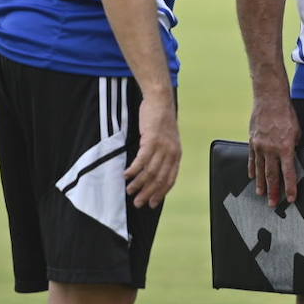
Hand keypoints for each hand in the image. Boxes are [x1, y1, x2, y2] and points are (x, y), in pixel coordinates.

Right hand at [124, 92, 180, 207]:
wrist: (160, 100)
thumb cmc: (161, 120)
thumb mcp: (168, 139)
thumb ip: (164, 154)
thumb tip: (154, 171)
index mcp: (177, 155)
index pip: (170, 180)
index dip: (161, 193)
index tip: (152, 203)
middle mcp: (171, 153)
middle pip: (159, 179)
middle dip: (148, 193)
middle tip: (137, 203)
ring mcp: (162, 147)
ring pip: (150, 172)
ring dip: (138, 183)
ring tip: (129, 190)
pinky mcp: (151, 140)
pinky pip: (141, 160)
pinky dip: (133, 170)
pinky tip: (126, 175)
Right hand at [248, 92, 300, 204]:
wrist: (270, 99)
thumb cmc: (286, 114)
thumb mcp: (296, 132)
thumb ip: (293, 146)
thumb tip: (291, 157)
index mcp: (286, 148)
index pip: (288, 173)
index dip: (290, 187)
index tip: (290, 198)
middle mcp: (271, 150)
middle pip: (272, 176)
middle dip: (273, 191)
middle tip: (272, 204)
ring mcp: (259, 146)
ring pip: (260, 170)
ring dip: (261, 183)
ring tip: (260, 194)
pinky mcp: (252, 141)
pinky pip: (252, 159)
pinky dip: (252, 169)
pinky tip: (252, 176)